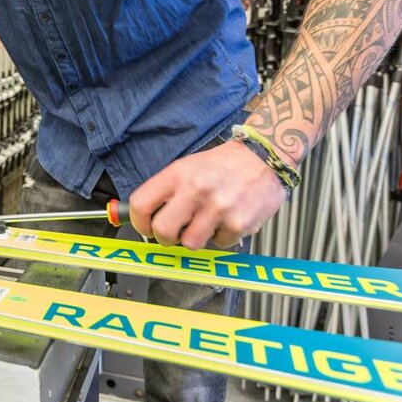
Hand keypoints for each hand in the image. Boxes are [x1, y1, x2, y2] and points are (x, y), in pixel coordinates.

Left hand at [127, 139, 285, 248]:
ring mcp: (218, 207)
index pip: (141, 204)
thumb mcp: (188, 167)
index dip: (139, 222)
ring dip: (197, 238)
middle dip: (166, 238)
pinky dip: (222, 236)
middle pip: (163, 231)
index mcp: (178, 174)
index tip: (145, 227)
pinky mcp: (239, 223)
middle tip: (175, 234)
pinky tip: (228, 219)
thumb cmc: (224, 164)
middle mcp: (196, 190)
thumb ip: (168, 190)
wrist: (263, 157)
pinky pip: (220, 243)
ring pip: (191, 243)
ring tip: (206, 223)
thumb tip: (147, 216)